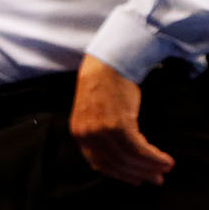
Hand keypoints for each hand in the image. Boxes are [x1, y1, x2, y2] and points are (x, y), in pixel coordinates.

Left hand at [69, 55, 173, 185]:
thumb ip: (101, 137)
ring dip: (151, 166)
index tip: (136, 180)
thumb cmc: (104, 89)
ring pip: (129, 158)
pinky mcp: (118, 124)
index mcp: (79, 134)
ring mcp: (101, 129)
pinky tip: (165, 159)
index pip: (99, 164)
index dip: (120, 175)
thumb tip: (123, 160)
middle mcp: (87, 134)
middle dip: (139, 174)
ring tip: (165, 168)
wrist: (106, 65)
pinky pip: (139, 149)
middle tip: (156, 179)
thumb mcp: (94, 116)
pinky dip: (154, 157)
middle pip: (117, 164)